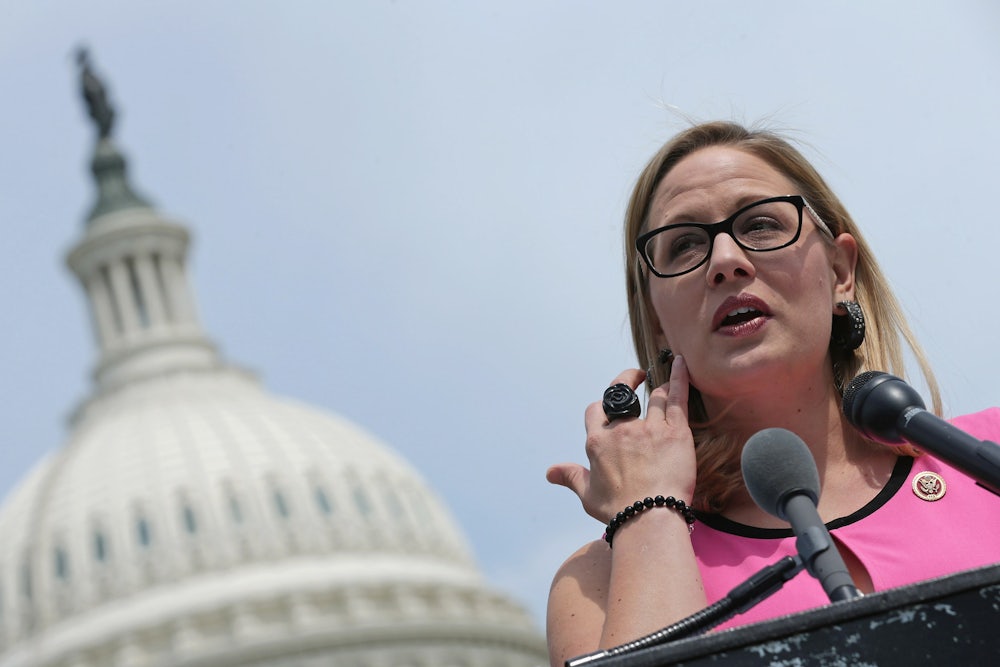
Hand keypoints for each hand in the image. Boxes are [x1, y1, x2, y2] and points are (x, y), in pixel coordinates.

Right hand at [547, 355, 697, 522]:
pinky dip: (679, 378)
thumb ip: (571, 476)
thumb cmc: (618, 510)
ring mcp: (649, 428)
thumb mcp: (587, 493)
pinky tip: (681, 364)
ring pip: (654, 397)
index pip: (595, 411)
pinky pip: (676, 398)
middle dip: (627, 381)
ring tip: (662, 382)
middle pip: (622, 396)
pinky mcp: (675, 432)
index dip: (602, 408)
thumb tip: (551, 472)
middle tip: (636, 375)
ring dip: (658, 387)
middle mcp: (621, 429)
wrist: (648, 518)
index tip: (608, 408)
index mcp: (598, 442)